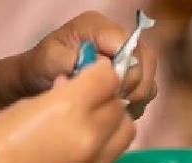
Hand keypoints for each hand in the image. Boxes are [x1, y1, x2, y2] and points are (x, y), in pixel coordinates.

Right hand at [0, 62, 134, 162]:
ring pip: (126, 131)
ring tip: (94, 121)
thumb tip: (77, 86)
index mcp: (67, 109)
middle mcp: (90, 136)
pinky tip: (87, 146)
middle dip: (108, 98)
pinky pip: (114, 155)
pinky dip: (107, 145)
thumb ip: (60, 94)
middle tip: (92, 98)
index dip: (102, 73)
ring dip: (114, 122)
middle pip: (119, 106)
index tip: (97, 72)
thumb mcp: (27, 105)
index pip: (107, 79)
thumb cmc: (0, 141)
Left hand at [4, 11, 156, 117]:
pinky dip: (136, 103)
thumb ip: (76, 59)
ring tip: (115, 105)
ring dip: (136, 96)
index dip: (126, 69)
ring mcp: (130, 57)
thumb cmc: (43, 67)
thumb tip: (106, 65)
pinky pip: (148, 91)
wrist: (41, 81)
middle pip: (146, 60)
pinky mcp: (135, 76)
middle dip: (134, 85)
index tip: (111, 89)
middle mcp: (118, 38)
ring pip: (150, 77)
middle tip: (115, 100)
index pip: (128, 45)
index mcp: (98, 26)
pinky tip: (118, 108)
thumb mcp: (50, 59)